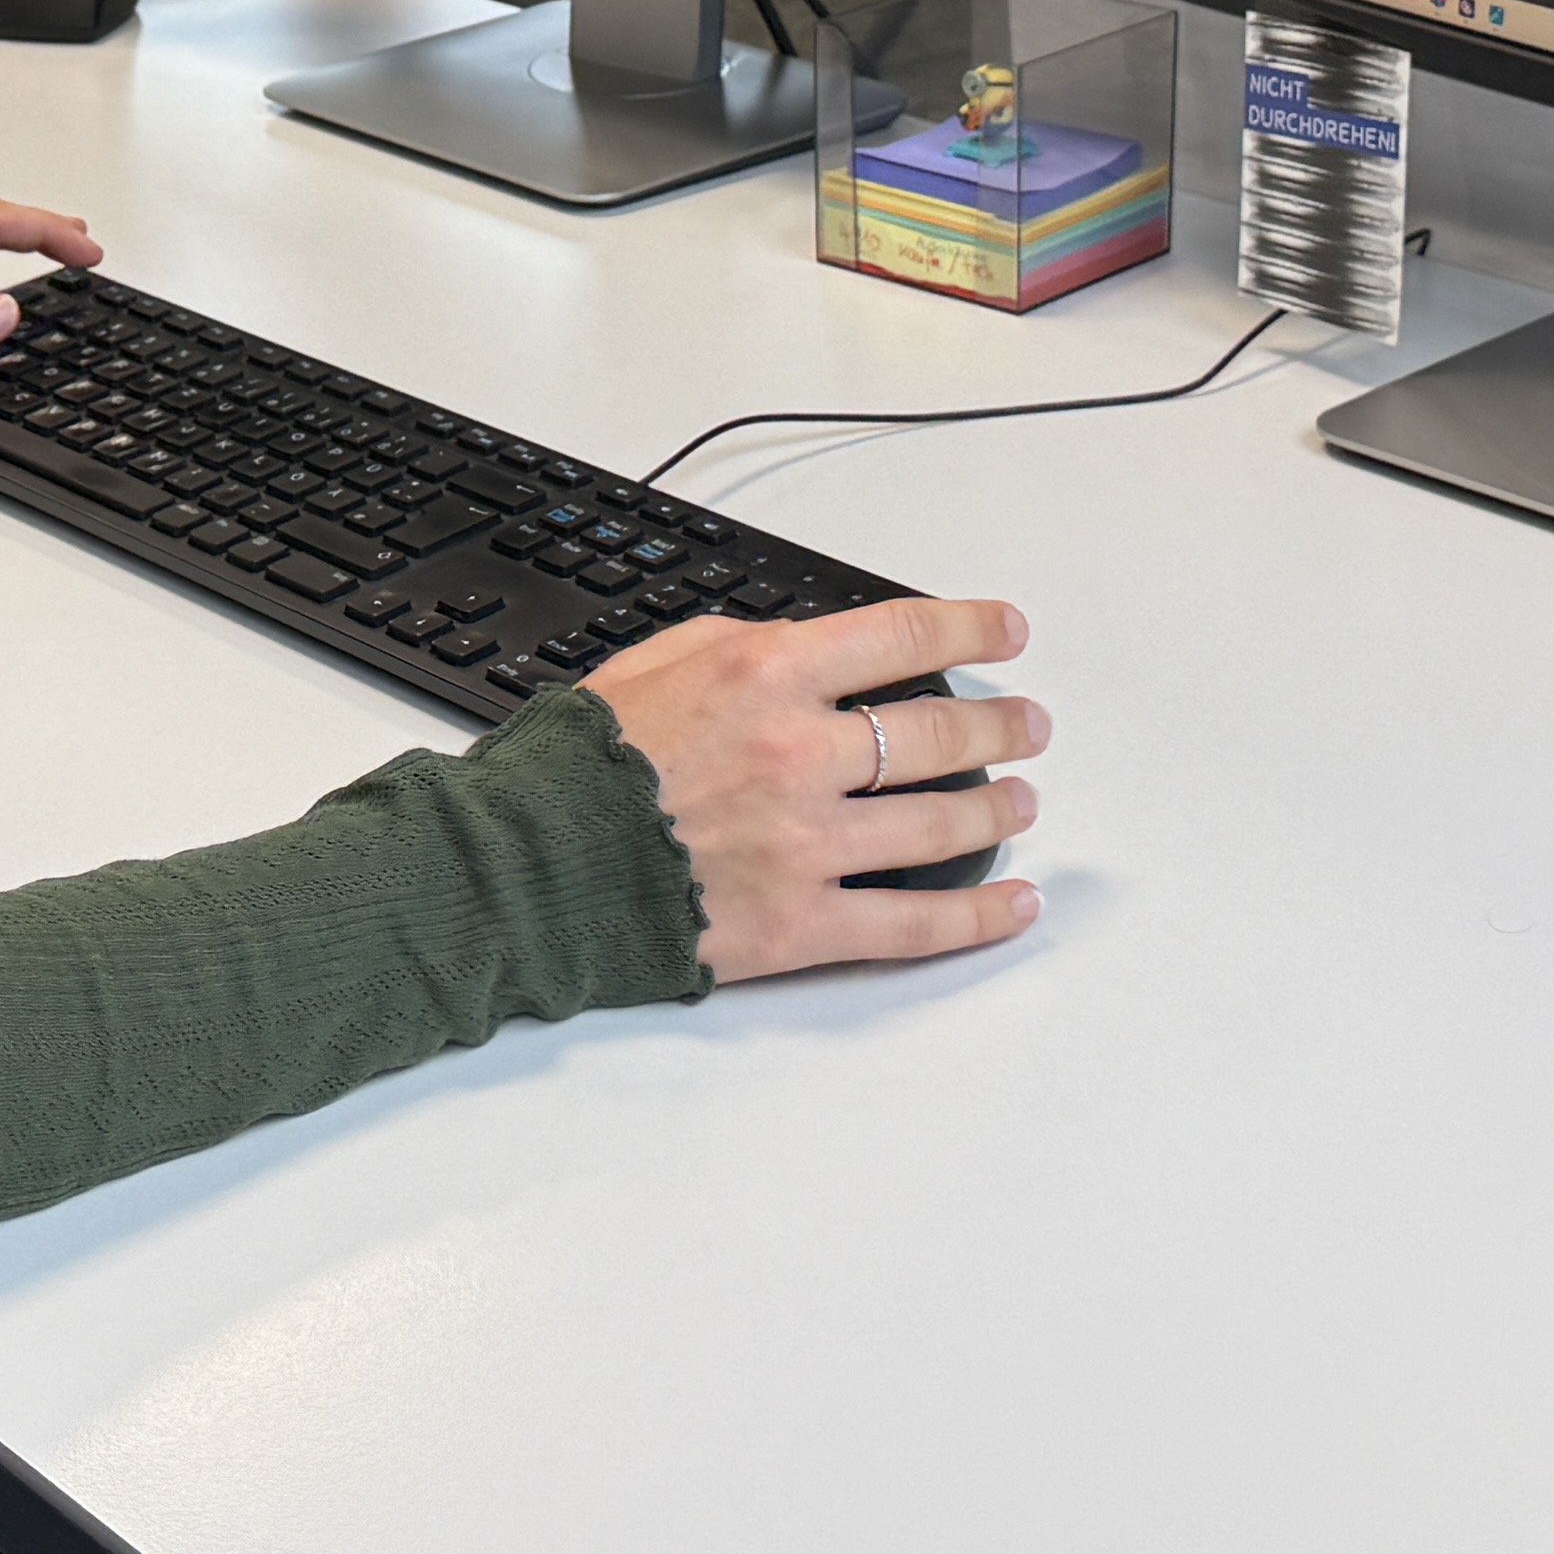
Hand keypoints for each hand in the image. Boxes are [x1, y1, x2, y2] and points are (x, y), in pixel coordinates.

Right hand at [585, 598, 1048, 980]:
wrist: (525, 866)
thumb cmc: (577, 765)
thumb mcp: (651, 662)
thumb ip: (739, 646)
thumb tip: (807, 647)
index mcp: (766, 675)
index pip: (903, 637)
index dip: (971, 629)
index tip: (1006, 632)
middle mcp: (800, 753)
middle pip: (939, 734)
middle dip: (1001, 728)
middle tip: (1027, 727)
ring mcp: (806, 844)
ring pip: (941, 825)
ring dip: (997, 810)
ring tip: (1023, 802)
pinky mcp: (799, 924)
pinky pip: (912, 925)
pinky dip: (977, 918)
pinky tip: (1016, 904)